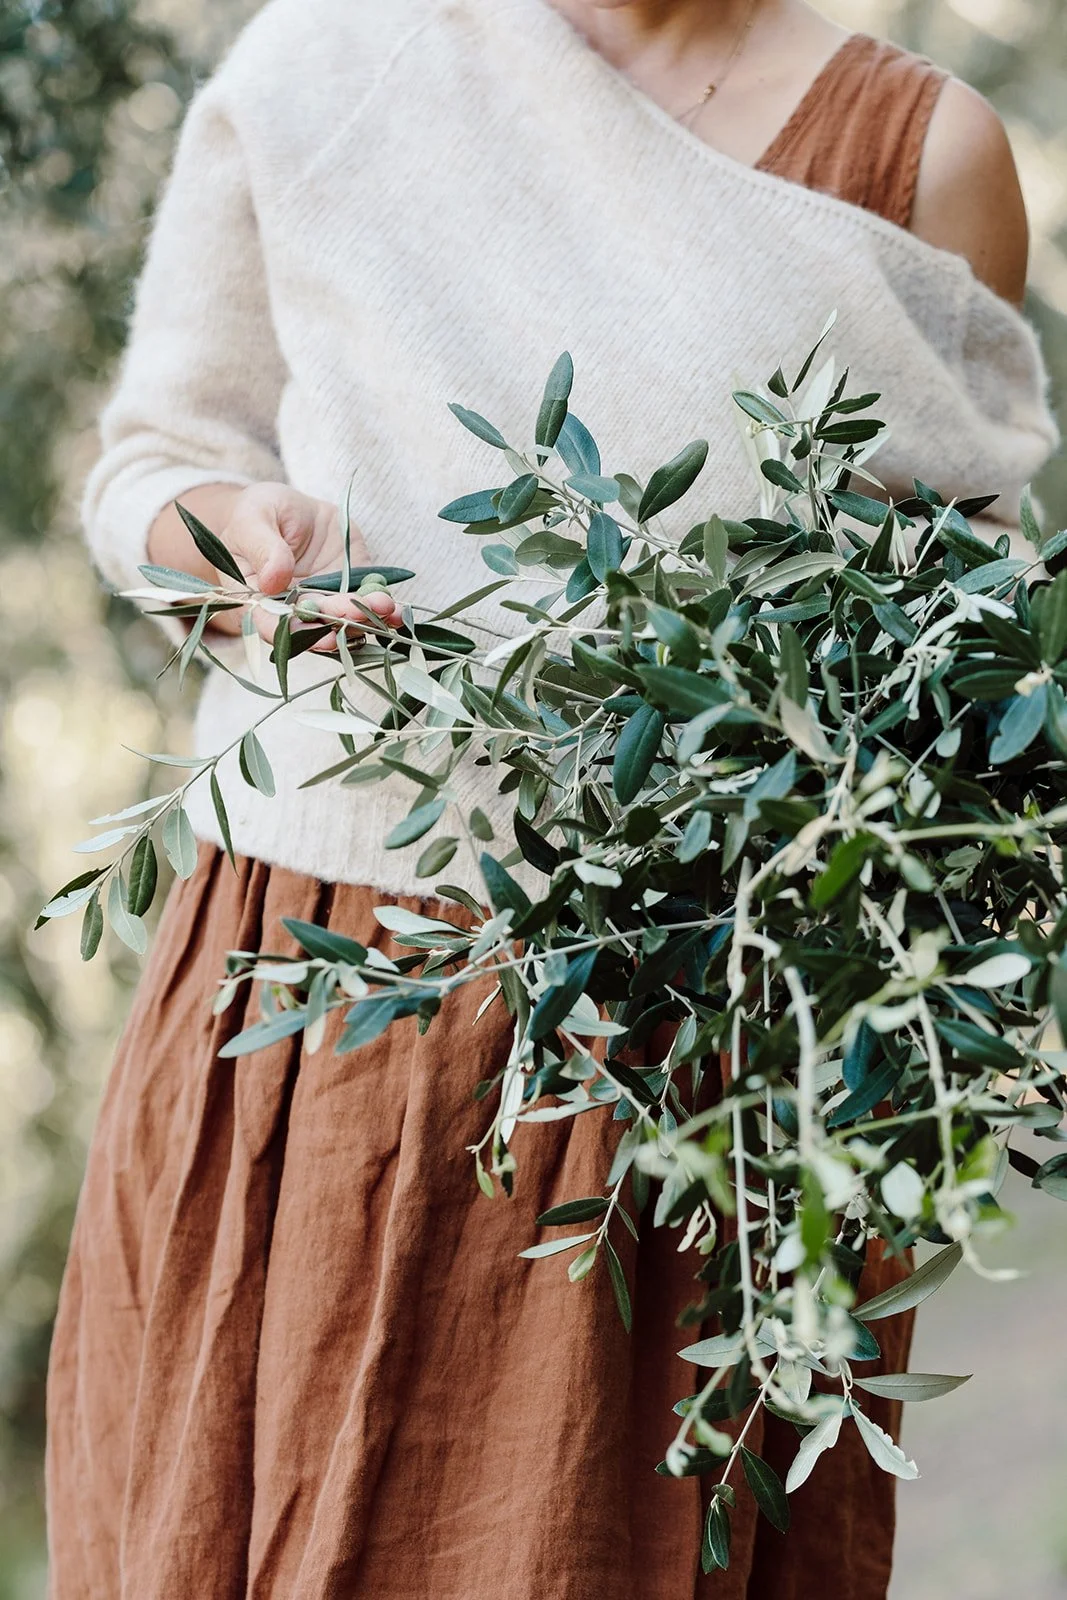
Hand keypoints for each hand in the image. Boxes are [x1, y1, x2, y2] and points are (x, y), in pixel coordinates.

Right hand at [149, 480, 405, 648]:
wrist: (286, 510)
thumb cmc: (257, 515)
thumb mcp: (252, 521)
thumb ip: (262, 549)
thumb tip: (273, 580)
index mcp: (261, 602)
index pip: (273, 627)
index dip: (294, 634)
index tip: (316, 631)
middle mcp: (295, 612)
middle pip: (316, 628)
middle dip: (338, 622)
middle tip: (355, 611)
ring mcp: (326, 604)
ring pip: (346, 623)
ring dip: (366, 620)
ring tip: (384, 608)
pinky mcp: (352, 590)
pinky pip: (368, 606)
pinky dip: (385, 612)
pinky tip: (398, 611)